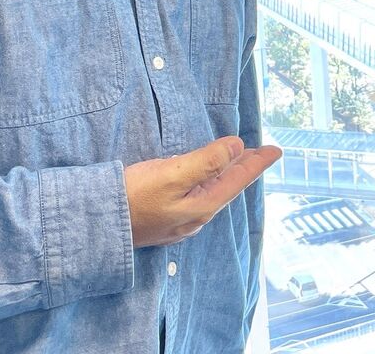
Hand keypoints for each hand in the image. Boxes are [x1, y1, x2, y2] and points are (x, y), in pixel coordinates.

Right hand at [123, 136, 281, 247]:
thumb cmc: (134, 197)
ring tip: (237, 161)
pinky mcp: (164, 220)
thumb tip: (238, 146)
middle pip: (227, 186)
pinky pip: (197, 197)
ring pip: (212, 192)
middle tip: (261, 153)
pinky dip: (207, 182)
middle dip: (245, 168)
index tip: (276, 150)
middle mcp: (196, 216)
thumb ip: (207, 161)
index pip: (238, 179)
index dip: (258, 162)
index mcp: (203, 205)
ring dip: (226, 174)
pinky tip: (202, 180)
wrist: (97, 227)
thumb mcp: (173, 174)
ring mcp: (179, 221)